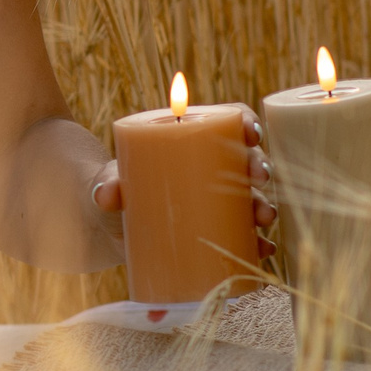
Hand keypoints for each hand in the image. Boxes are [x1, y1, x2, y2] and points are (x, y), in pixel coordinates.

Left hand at [92, 107, 278, 259]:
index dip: (247, 123)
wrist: (110, 227)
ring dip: (264, 206)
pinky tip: (264, 250)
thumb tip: (106, 195)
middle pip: (246, 159)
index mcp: (192, 142)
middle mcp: (213, 168)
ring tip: (262, 220)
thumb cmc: (116, 189)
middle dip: (259, 167)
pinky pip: (245, 235)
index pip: (229, 120)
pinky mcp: (216, 232)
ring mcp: (217, 201)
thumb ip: (106, 183)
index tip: (250, 135)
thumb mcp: (109, 182)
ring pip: (252, 197)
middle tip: (257, 180)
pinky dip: (258, 243)